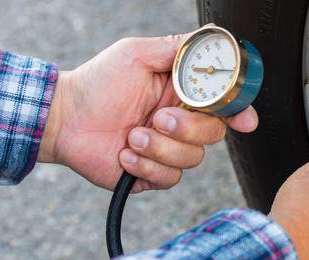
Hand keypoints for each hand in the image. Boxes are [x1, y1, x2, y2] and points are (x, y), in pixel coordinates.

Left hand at [39, 31, 257, 192]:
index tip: (244, 120)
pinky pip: (169, 178)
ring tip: (130, 136)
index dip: (239, 112)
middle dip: (187, 128)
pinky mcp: (153, 174)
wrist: (63, 118)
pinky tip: (124, 154)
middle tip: (158, 118)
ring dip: (159, 148)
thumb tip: (212, 33)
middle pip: (214, 133)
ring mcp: (168, 150)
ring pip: (192, 158)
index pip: (223, 104)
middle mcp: (180, 123)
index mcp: (183, 94)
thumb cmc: (97, 83)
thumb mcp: (137, 54)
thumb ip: (177, 48)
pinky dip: (144, 165)